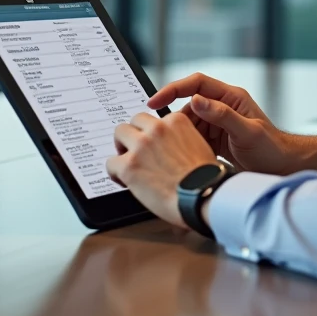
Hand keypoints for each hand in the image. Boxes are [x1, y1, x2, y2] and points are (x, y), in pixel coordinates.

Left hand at [106, 112, 216, 228]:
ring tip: (127, 162)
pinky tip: (124, 181)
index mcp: (176, 122)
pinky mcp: (129, 166)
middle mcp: (157, 129)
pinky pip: (110, 163)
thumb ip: (182, 140)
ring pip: (119, 133)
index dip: (153, 133)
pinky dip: (115, 172)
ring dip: (122, 147)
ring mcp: (141, 146)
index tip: (153, 145)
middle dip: (135, 134)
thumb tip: (171, 149)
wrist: (203, 196)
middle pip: (135, 120)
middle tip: (136, 149)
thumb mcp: (200, 146)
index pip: (156, 119)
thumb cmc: (206, 179)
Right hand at [148, 74, 316, 176]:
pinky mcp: (215, 139)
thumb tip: (197, 100)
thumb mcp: (248, 131)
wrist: (282, 168)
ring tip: (173, 150)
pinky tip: (184, 157)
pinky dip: (186, 146)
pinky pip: (194, 137)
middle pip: (189, 105)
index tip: (155, 101)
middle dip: (174, 120)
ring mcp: (218, 123)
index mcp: (231, 97)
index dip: (174, 89)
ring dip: (180, 135)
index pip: (197, 84)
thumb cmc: (272, 148)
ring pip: (189, 123)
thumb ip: (223, 115)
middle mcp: (223, 107)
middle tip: (162, 136)